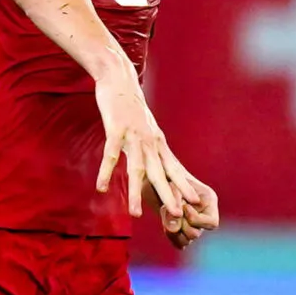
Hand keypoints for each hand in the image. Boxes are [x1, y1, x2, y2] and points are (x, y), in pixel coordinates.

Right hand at [94, 75, 198, 218]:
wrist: (118, 78)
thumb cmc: (129, 104)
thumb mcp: (144, 125)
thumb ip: (149, 144)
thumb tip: (154, 159)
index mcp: (157, 142)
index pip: (173, 169)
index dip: (183, 187)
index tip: (194, 204)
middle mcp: (149, 141)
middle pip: (160, 174)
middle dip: (169, 196)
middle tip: (177, 216)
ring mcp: (133, 136)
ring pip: (136, 169)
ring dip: (136, 193)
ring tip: (135, 215)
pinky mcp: (115, 130)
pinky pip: (111, 156)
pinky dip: (106, 173)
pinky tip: (101, 188)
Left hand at [160, 174, 219, 249]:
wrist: (151, 172)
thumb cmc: (162, 172)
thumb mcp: (169, 183)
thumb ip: (174, 202)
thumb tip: (174, 228)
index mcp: (208, 199)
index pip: (211, 223)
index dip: (194, 219)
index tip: (182, 208)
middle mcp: (203, 213)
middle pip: (196, 234)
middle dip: (180, 225)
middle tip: (166, 211)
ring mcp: (193, 221)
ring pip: (187, 239)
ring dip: (174, 232)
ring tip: (165, 219)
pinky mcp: (181, 226)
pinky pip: (180, 242)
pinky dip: (172, 237)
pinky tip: (165, 226)